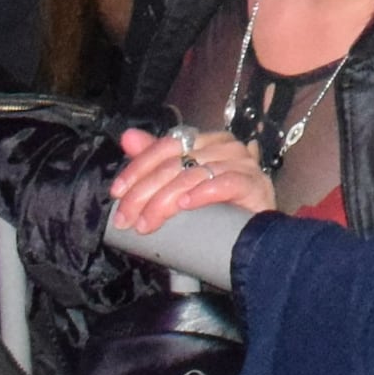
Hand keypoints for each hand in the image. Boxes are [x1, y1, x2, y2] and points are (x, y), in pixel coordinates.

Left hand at [109, 123, 275, 234]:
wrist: (256, 236)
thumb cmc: (218, 210)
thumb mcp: (180, 186)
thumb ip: (155, 160)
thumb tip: (127, 137)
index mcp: (205, 141)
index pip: (165, 146)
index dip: (138, 168)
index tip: (117, 193)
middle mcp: (224, 146)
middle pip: (175, 163)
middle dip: (143, 193)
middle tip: (126, 219)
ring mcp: (242, 163)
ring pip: (192, 176)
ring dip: (164, 201)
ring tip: (147, 223)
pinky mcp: (254, 183)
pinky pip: (225, 183)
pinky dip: (202, 193)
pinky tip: (186, 204)